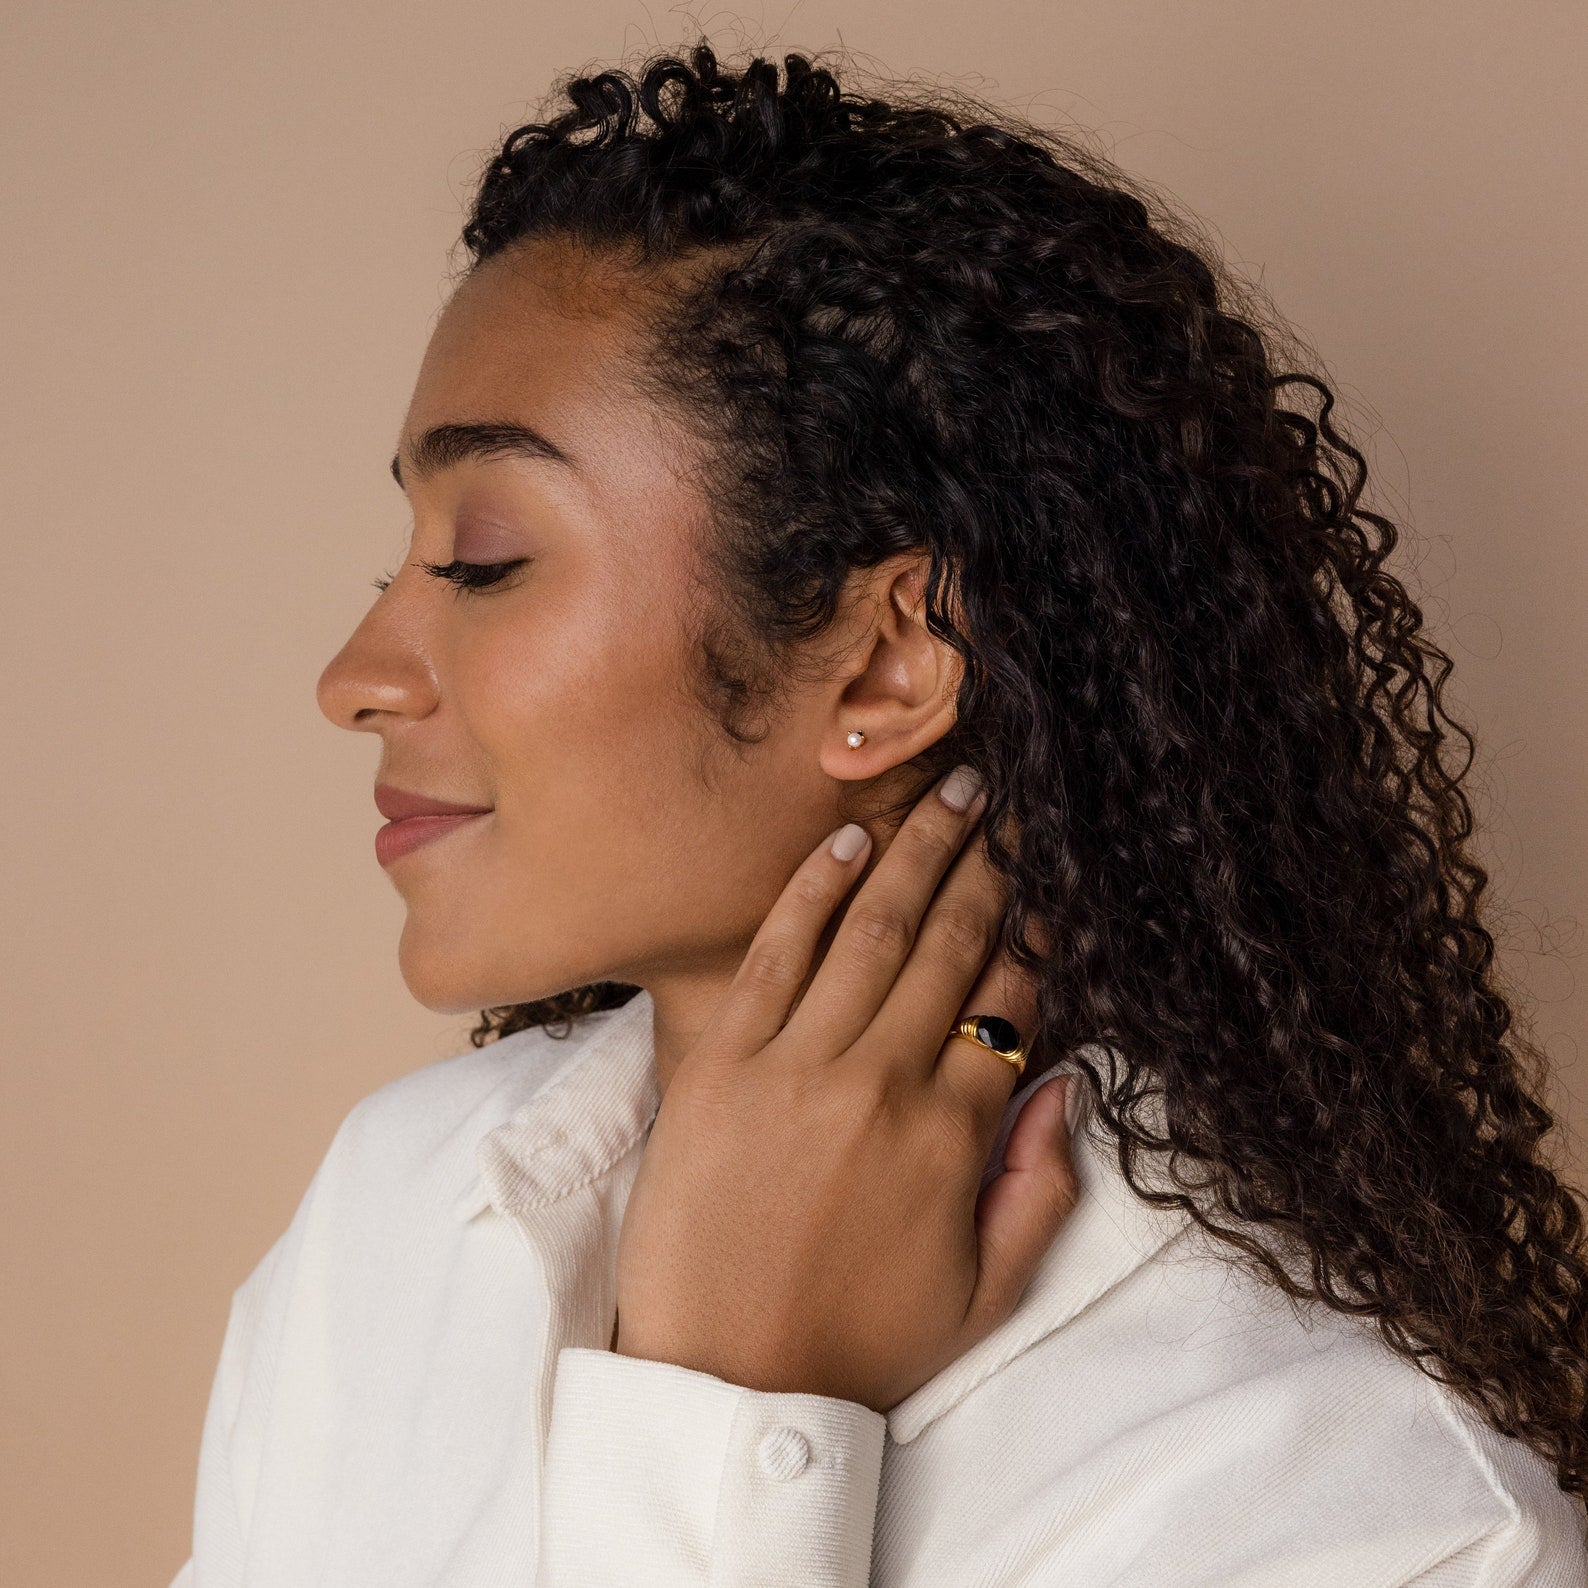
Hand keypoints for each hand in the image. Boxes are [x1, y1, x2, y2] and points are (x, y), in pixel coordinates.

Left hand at [610, 765, 1077, 1412]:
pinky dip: (814, 888)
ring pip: (872, 931)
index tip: (1054, 877)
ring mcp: (795, 1066)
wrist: (724, 1383)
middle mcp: (881, 1084)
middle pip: (949, 945)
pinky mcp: (720, 1064)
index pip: (1010, 1004)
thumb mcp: (984, 1293)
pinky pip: (775, 953)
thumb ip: (1040, 1188)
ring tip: (954, 791)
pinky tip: (849, 837)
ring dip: (918, 851)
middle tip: (1012, 800)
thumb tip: (1068, 1082)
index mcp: (953, 1139)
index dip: (1038, 931)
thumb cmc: (858, 1342)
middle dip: (988, 864)